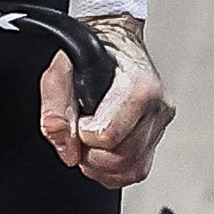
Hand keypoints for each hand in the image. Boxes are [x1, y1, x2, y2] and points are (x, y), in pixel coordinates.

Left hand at [43, 17, 170, 186]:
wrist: (114, 42)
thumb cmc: (91, 54)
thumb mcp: (60, 71)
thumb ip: (54, 106)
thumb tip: (60, 140)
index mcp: (138, 87)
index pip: (108, 136)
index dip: (83, 135)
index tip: (79, 119)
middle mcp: (157, 107)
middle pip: (120, 158)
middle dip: (91, 154)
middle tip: (80, 133)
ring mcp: (160, 122)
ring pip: (132, 169)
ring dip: (102, 166)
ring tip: (89, 144)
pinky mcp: (158, 134)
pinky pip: (139, 170)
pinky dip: (115, 171)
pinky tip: (102, 153)